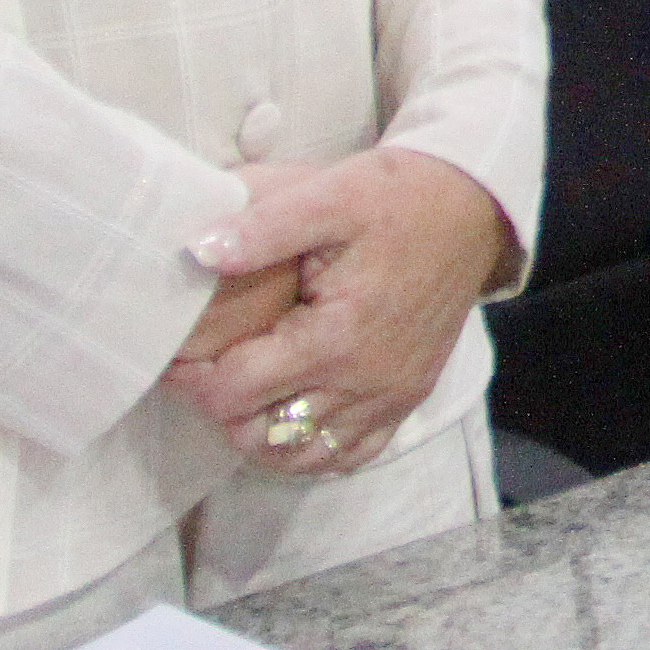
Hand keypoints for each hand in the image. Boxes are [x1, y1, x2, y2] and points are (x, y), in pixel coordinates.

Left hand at [163, 149, 515, 476]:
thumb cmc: (398, 196)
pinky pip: (350, 455)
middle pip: (259, 435)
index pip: (235, 392)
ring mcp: (390, 396)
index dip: (192, 377)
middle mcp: (365, 381)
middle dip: (220, 405)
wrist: (473, 206)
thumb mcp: (330, 194)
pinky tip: (294, 412)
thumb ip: (263, 225)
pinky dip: (312, 447)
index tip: (175, 352)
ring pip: (301, 455)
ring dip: (261, 433)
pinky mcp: (408, 398)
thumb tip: (199, 251)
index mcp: (337, 337)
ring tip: (245, 391)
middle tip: (206, 367)